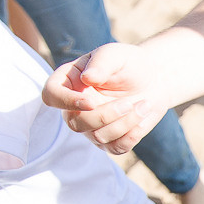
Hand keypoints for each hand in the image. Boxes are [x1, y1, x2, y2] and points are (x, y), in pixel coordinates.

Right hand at [43, 43, 167, 153]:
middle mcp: (74, 107)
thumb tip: (87, 79)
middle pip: (75, 123)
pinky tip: (143, 118)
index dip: (67, 102)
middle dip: (105, 116)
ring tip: (143, 104)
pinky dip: (132, 135)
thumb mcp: (115, 55)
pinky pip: (115, 148)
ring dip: (125, 123)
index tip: (91, 102)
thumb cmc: (128, 63)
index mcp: (68, 82)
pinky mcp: (109, 140)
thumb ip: (101, 64)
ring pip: (98, 137)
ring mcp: (91, 126)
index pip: (51, 96)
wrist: (152, 79)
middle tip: (129, 103)